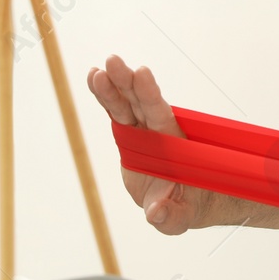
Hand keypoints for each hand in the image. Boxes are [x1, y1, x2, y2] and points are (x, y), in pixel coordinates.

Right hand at [87, 54, 212, 234]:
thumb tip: (155, 212)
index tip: (142, 73)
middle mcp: (155, 131)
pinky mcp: (127, 136)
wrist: (183, 203)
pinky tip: (93, 77)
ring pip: (124, 104)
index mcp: (171, 143)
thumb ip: (168, 215)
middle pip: (139, 102)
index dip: (150, 95)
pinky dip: (104, 96)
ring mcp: (140, 132)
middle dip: (126, 82)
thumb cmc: (185, 207)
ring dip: (111, 86)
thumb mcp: (179, 218)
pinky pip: (114, 112)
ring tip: (96, 71)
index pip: (159, 115)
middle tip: (113, 61)